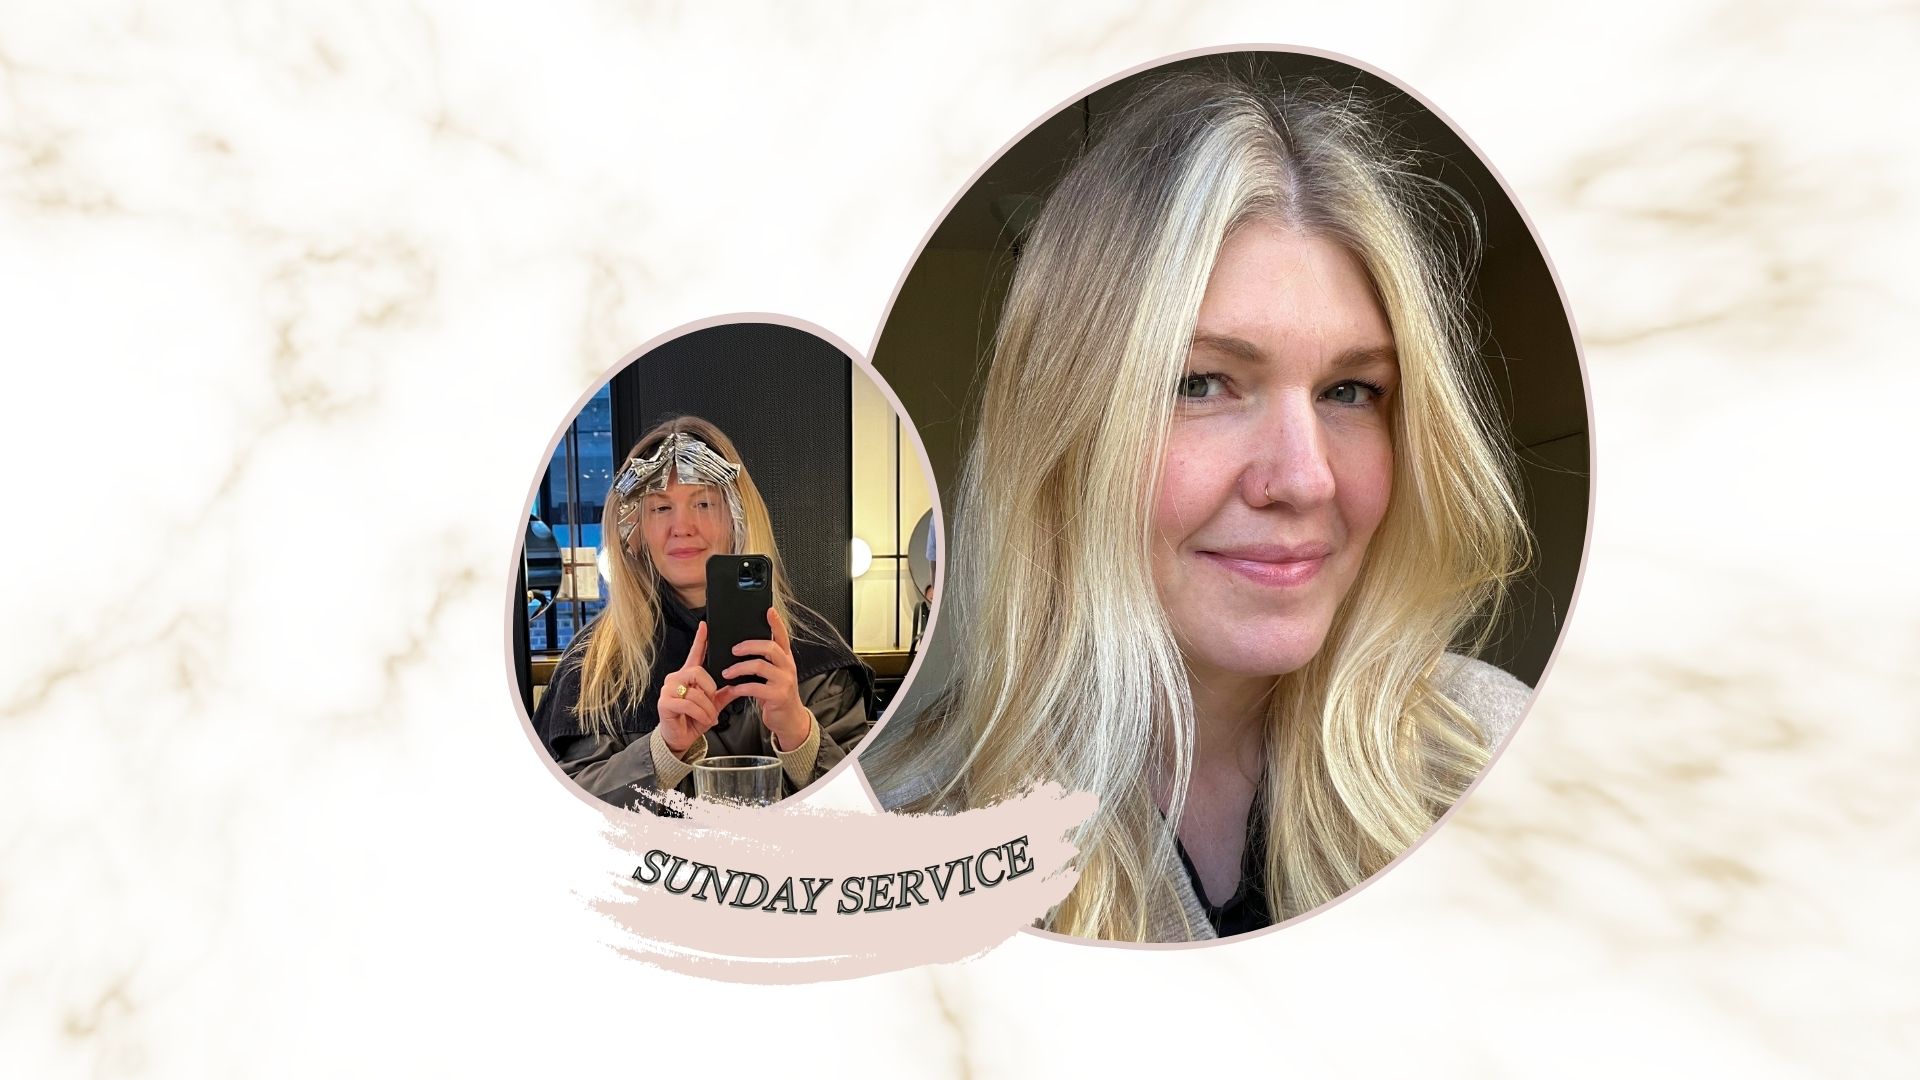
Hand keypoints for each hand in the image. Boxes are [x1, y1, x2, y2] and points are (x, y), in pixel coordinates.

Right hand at [657, 621, 719, 756]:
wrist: (681, 739)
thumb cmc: (694, 720)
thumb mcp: (714, 705)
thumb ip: (725, 693)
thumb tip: (740, 684)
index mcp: (688, 676)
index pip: (694, 653)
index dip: (700, 639)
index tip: (705, 625)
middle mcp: (675, 678)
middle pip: (697, 671)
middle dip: (710, 689)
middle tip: (713, 702)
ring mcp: (668, 689)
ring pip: (695, 691)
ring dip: (707, 707)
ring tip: (710, 717)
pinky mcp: (665, 702)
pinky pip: (688, 703)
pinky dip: (701, 713)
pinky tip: (705, 720)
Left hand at [714, 608, 811, 751]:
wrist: (789, 719)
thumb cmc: (776, 694)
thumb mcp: (774, 675)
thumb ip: (765, 661)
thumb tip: (742, 648)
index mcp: (785, 659)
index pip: (782, 636)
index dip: (776, 623)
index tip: (768, 610)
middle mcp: (787, 666)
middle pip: (770, 647)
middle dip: (749, 645)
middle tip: (733, 649)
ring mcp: (785, 681)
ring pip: (760, 666)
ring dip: (739, 667)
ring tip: (727, 672)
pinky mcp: (778, 696)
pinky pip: (756, 687)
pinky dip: (741, 687)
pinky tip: (734, 689)